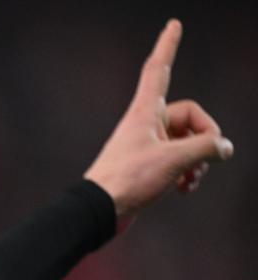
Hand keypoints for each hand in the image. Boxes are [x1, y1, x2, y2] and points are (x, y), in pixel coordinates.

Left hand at [83, 19, 233, 232]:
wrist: (99, 211)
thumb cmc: (128, 180)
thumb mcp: (175, 160)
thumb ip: (206, 147)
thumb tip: (224, 146)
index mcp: (145, 111)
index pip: (159, 69)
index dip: (168, 46)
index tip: (174, 24)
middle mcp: (145, 124)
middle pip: (188, 116)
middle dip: (205, 136)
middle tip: (208, 157)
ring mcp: (145, 145)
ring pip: (184, 141)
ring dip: (197, 159)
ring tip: (192, 179)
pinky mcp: (145, 166)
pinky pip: (176, 160)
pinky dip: (186, 172)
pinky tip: (185, 188)